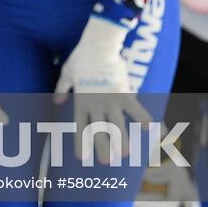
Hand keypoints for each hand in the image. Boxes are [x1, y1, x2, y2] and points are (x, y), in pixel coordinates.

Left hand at [53, 16, 151, 161]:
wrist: (98, 45)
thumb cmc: (81, 57)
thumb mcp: (67, 73)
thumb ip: (61, 89)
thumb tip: (56, 102)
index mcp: (81, 101)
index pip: (80, 127)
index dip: (80, 143)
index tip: (81, 157)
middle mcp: (96, 104)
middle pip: (99, 131)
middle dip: (103, 148)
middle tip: (107, 162)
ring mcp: (111, 100)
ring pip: (118, 125)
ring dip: (122, 141)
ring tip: (126, 154)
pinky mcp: (125, 93)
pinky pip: (136, 109)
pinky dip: (144, 119)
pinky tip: (151, 130)